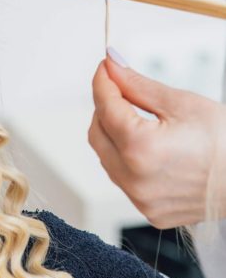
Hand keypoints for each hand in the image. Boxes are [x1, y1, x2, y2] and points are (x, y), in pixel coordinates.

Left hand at [89, 48, 225, 227]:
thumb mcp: (180, 103)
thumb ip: (137, 85)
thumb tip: (111, 66)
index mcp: (141, 149)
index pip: (105, 107)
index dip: (103, 82)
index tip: (105, 67)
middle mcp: (135, 180)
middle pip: (97, 133)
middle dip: (104, 108)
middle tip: (120, 90)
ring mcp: (142, 199)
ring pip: (106, 157)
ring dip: (112, 133)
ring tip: (137, 118)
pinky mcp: (150, 211)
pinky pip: (122, 177)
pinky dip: (124, 157)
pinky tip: (146, 146)